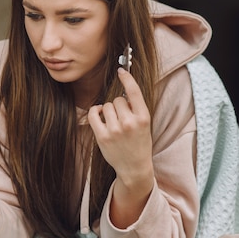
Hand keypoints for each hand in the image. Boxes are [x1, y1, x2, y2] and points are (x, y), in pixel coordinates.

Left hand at [87, 68, 153, 198]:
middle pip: (117, 99)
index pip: (134, 92)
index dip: (127, 78)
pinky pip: (94, 114)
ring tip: (114, 123)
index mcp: (143, 117)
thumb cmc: (139, 143)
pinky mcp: (102, 136)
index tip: (121, 70)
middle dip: (118, 106)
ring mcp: (115, 130)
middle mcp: (130, 122)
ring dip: (108, 111)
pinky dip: (95, 112)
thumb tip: (122, 89)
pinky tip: (100, 116)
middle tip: (123, 119)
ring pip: (106, 106)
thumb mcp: (145, 124)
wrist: (134, 167)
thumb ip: (135, 108)